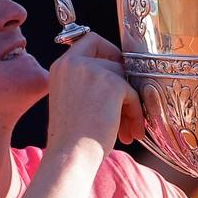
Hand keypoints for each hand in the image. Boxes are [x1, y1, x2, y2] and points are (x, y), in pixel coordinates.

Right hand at [46, 33, 144, 156]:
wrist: (70, 156)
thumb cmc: (71, 139)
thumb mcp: (72, 100)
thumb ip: (88, 81)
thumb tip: (121, 74)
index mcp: (61, 66)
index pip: (90, 40)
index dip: (109, 53)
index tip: (117, 74)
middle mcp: (74, 62)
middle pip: (114, 60)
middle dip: (123, 87)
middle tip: (125, 111)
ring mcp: (93, 70)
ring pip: (125, 79)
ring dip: (130, 105)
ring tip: (127, 130)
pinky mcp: (112, 83)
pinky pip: (133, 94)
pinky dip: (135, 114)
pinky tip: (128, 134)